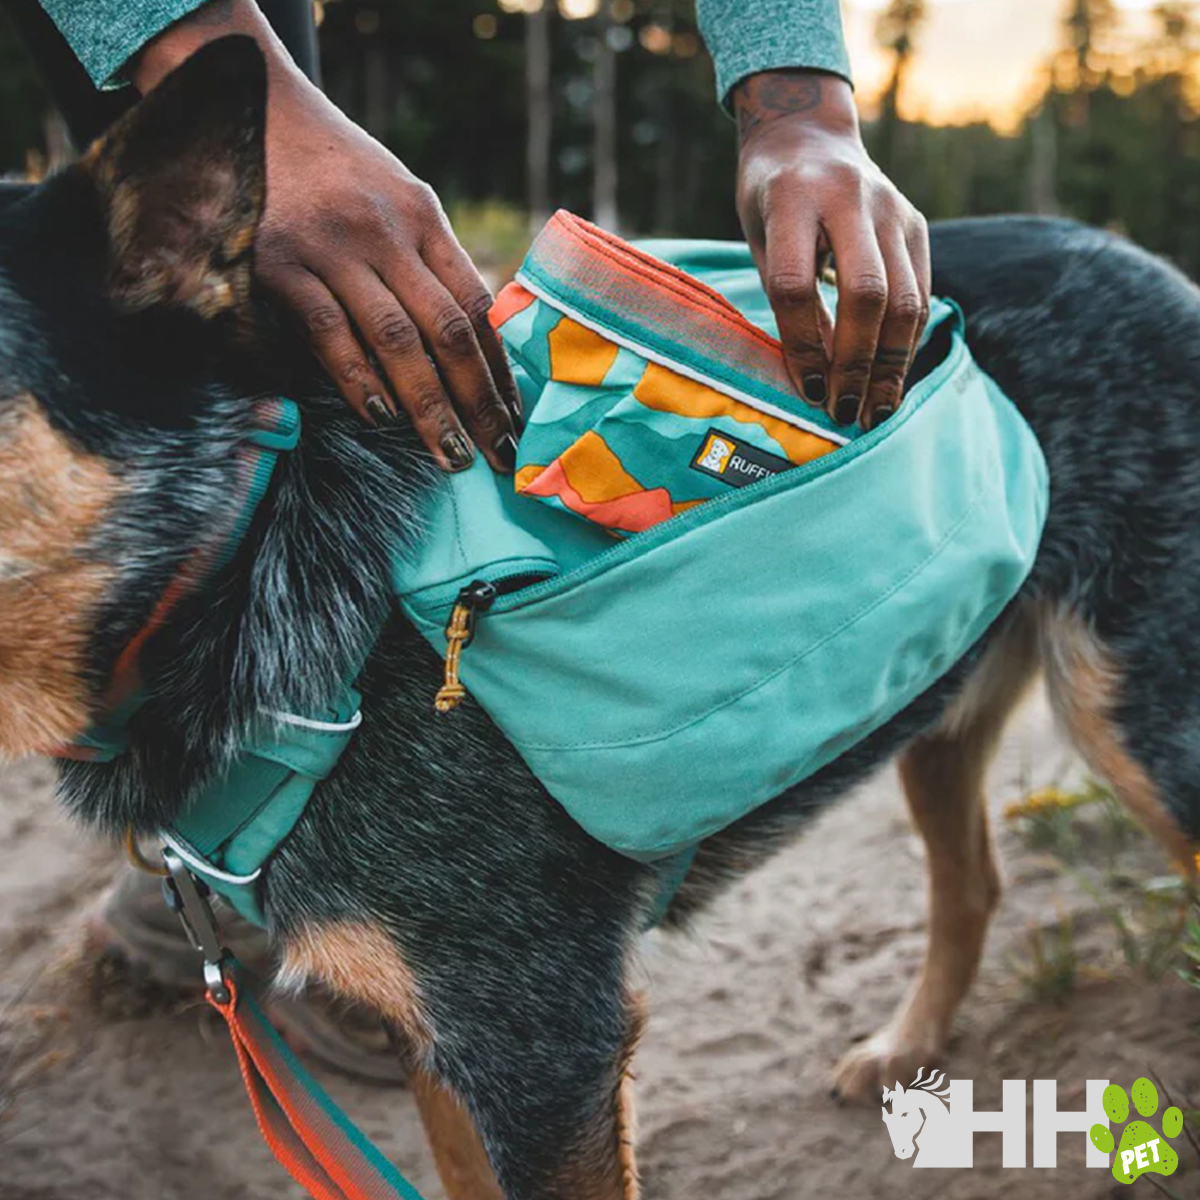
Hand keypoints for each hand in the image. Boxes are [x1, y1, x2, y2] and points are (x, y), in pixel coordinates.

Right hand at [133, 0, 520, 471]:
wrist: (252, 109)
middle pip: (447, 331)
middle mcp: (386, 232)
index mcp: (423, 217)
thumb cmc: (336, 170)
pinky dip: (357, 379)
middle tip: (496, 455)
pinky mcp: (281, 264)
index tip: (515, 418)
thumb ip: (431, 260)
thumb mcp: (397, 199)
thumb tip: (472, 340)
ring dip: (427, 407)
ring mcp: (333, 248)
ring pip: (395, 340)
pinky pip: (329, 333)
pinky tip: (379, 416)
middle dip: (477, 402)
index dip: (500, 369)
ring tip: (449, 454)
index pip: (476, 305)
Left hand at [733, 71, 929, 431]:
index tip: (807, 392)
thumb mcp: (761, 239)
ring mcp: (891, 209)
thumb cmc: (771, 200)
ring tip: (876, 410)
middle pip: (865, 293)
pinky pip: (921, 294)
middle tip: (845, 412)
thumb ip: (786, 299)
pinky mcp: (916, 224)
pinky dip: (907, 343)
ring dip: (891, 364)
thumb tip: (816, 380)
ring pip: (904, 298)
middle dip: (857, 362)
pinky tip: (891, 379)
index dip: (802, 345)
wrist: (807, 133)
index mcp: (791, 198)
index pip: (796, 284)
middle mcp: (848, 197)